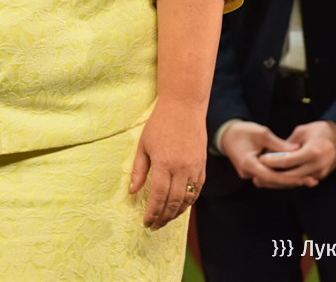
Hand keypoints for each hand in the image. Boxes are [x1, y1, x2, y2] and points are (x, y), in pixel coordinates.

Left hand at [130, 98, 206, 228]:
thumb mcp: (143, 145)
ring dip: (176, 213)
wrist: (184, 108)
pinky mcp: (202, 167)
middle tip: (154, 226)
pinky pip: (197, 190)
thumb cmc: (159, 124)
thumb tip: (133, 191)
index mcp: (164, 163)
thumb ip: (139, 170)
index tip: (146, 222)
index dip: (153, 212)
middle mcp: (182, 169)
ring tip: (165, 220)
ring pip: (187, 199)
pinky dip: (188, 202)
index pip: (159, 196)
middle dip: (163, 217)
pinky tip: (180, 207)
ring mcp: (195, 169)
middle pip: (174, 202)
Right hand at [219, 120, 306, 188]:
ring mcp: (249, 174)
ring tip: (310, 180)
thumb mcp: (261, 133)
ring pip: (272, 181)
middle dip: (293, 181)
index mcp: (248, 163)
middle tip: (313, 181)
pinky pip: (269, 177)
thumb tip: (298, 150)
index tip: (305, 178)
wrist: (226, 134)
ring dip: (290, 181)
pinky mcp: (253, 173)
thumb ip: (279, 144)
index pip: (271, 176)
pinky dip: (282, 177)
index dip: (289, 178)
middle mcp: (248, 173)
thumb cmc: (243, 131)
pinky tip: (298, 176)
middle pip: (274, 182)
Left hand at [258, 121, 335, 184]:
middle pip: (291, 175)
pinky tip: (274, 180)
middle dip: (272, 177)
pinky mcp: (321, 176)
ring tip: (261, 181)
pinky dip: (288, 181)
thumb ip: (286, 144)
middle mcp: (318, 165)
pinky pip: (301, 180)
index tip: (260, 159)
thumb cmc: (320, 131)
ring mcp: (321, 173)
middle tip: (256, 177)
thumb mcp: (302, 132)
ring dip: (278, 183)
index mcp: (313, 152)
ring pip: (295, 181)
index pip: (289, 160)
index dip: (273, 161)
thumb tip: (269, 152)